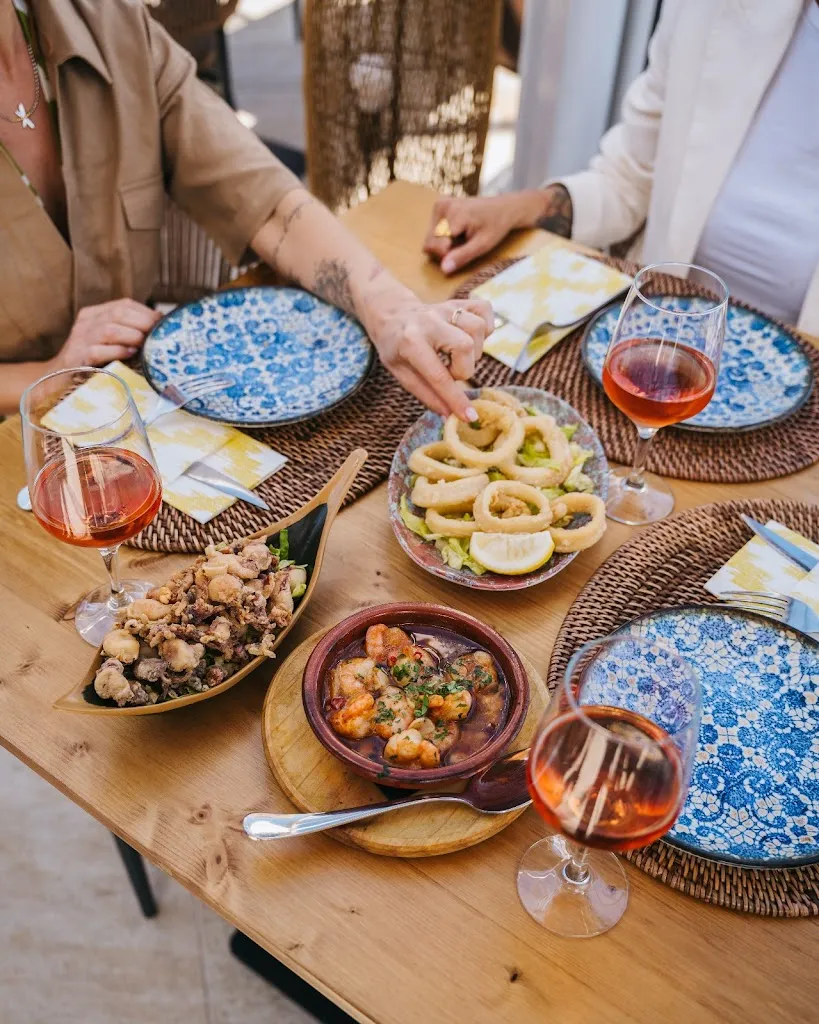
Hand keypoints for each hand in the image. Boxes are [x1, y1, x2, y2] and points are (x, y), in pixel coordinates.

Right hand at [52, 299, 161, 369]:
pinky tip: (130, 354)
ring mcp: (80, 340)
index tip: (162, 322)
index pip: (123, 305)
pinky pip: (98, 351)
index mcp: (93, 314)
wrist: (57, 378)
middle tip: (158, 334)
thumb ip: (127, 330)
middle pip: (118, 314)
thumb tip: (160, 324)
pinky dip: (117, 351)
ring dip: (132, 335)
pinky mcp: (77, 358)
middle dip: (143, 322)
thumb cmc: (91, 360)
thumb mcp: (108, 340)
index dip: (145, 312)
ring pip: (109, 330)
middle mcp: (86, 323)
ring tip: (145, 344)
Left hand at [366, 295, 494, 419]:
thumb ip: (426, 394)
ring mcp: (446, 308)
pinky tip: (470, 337)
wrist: (391, 314)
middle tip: (451, 371)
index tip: (469, 417)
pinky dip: (485, 327)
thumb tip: (450, 416)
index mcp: (410, 341)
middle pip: (465, 346)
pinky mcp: (459, 302)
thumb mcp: (401, 373)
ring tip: (458, 355)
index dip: (456, 399)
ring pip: (478, 328)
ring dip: (475, 350)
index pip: (439, 376)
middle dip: (464, 368)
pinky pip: (485, 311)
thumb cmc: (395, 347)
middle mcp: (430, 321)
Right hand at [423, 187, 571, 274]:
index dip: (448, 254)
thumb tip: (443, 269)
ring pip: (430, 237)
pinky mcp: (439, 205)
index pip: (435, 245)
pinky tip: (458, 232)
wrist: (504, 207)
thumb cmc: (496, 226)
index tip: (464, 250)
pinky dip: (443, 236)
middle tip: (463, 245)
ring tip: (461, 238)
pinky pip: (433, 230)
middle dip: (444, 250)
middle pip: (429, 241)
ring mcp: (440, 203)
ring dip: (443, 244)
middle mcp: (442, 205)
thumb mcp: (483, 245)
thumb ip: (462, 256)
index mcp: (453, 213)